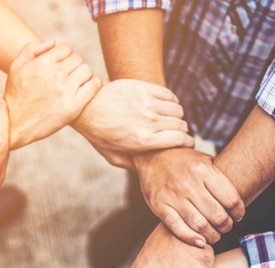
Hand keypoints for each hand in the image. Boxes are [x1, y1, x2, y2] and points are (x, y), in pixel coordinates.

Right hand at [5, 40, 100, 147]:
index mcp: (42, 63)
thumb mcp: (16, 67)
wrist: (15, 124)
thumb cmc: (16, 95)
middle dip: (73, 66)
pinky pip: (94, 85)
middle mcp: (56, 74)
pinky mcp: (74, 105)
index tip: (61, 67)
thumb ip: (32, 49)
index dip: (64, 57)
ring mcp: (66, 90)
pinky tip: (87, 89)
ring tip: (76, 83)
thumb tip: (53, 43)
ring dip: (83, 75)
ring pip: (87, 70)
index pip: (65, 49)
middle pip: (78, 59)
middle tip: (68, 77)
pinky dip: (94, 84)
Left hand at [71, 79, 191, 165]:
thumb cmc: (100, 135)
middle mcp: (149, 121)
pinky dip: (171, 101)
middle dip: (182, 131)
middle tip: (176, 133)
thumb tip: (152, 172)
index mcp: (145, 140)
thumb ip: (136, 166)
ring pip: (177, 109)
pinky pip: (169, 95)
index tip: (187, 143)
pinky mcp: (144, 88)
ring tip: (169, 120)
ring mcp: (147, 102)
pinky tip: (164, 106)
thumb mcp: (115, 158)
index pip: (181, 139)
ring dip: (176, 116)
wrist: (87, 108)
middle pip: (181, 124)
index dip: (188, 143)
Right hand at [134, 147, 244, 245]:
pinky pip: (177, 227)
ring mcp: (173, 195)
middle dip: (227, 226)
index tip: (238, 215)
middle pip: (218, 215)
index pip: (231, 199)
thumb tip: (243, 193)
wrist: (152, 155)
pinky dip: (191, 238)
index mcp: (204, 170)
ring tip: (215, 235)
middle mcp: (189, 183)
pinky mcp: (159, 205)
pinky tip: (200, 241)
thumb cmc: (183, 161)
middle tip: (227, 227)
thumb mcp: (204, 160)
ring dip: (212, 235)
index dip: (239, 212)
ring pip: (200, 224)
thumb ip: (220, 176)